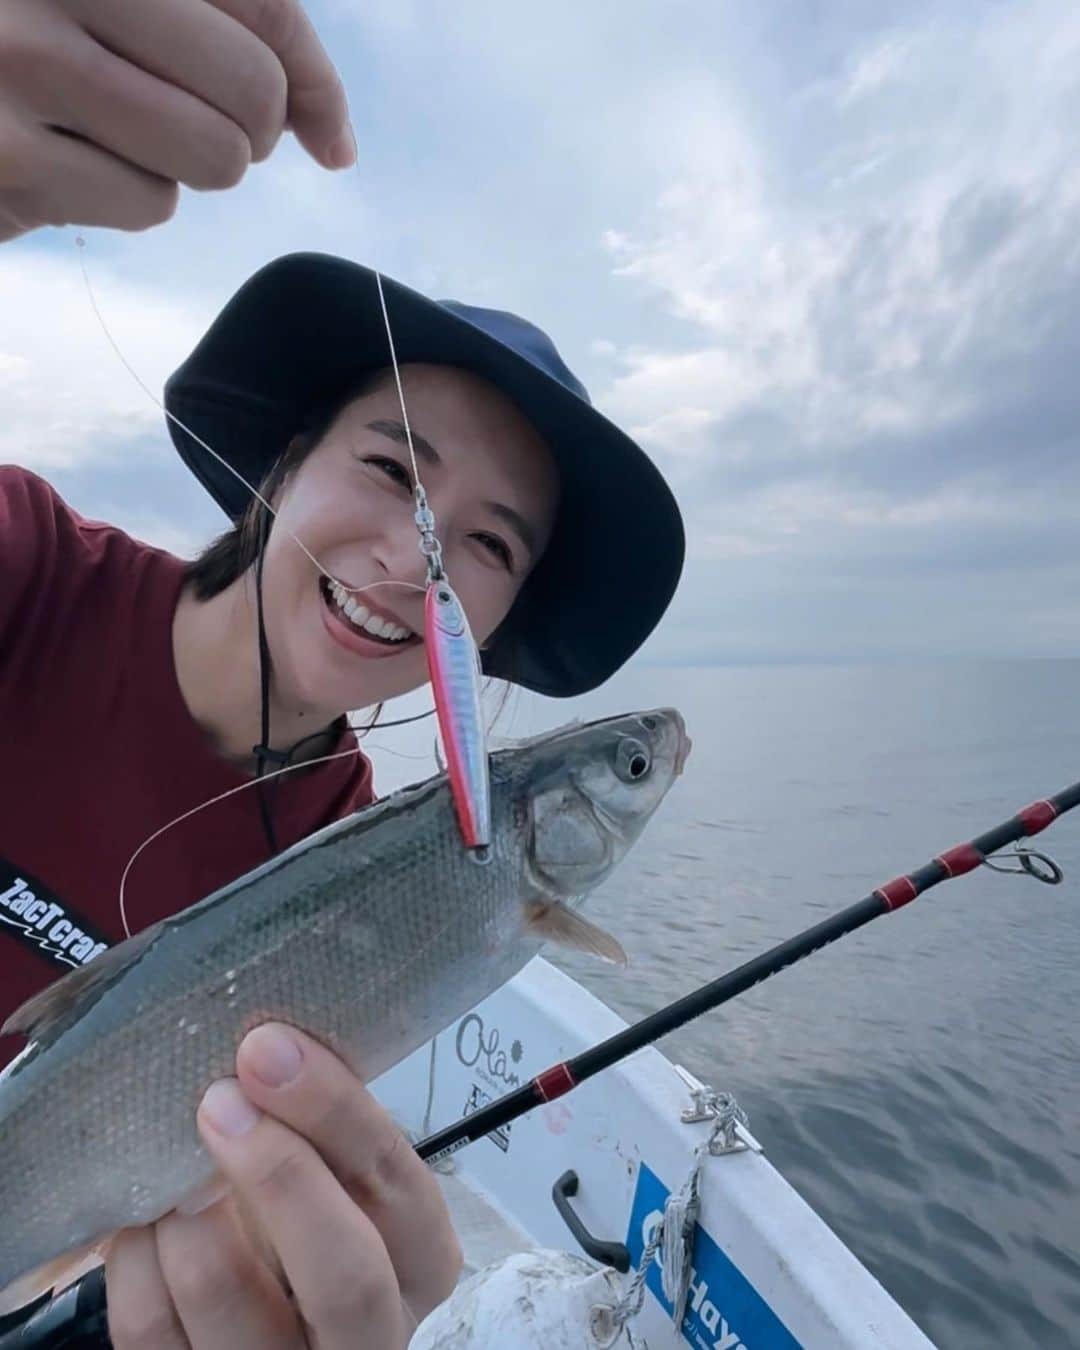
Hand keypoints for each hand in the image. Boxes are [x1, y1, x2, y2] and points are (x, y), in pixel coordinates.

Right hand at [0, 0, 354, 241]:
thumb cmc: (25, 46)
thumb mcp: (113, 5)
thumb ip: (226, 29)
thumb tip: (336, 144)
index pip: (263, 0)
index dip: (314, 80)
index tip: (325, 138)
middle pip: (250, 87)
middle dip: (248, 135)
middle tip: (203, 131)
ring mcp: (17, 56)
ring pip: (211, 155)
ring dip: (186, 169)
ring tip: (119, 134)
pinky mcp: (1, 153)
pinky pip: (147, 203)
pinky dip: (129, 199)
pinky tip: (68, 161)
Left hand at [105, 1024, 462, 1348]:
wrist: (269, 1323)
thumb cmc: (315, 1226)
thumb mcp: (345, 1181)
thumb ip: (327, 1131)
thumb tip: (271, 1041)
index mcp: (419, 1262)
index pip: (399, 1188)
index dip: (337, 1113)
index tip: (271, 1049)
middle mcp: (370, 1335)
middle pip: (346, 1272)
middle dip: (279, 1173)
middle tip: (221, 1100)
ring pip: (230, 1300)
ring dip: (189, 1211)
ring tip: (172, 1160)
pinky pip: (151, 1329)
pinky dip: (135, 1257)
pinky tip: (141, 1215)